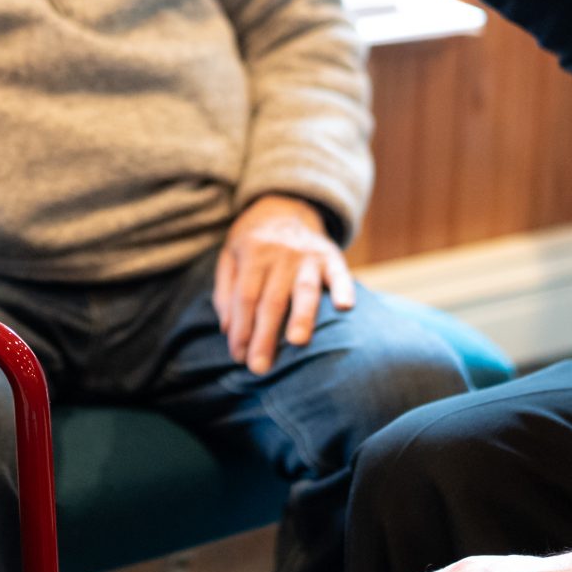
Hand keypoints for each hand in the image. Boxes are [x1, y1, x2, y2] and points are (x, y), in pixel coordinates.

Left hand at [215, 194, 355, 376]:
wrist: (287, 204)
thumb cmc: (254, 241)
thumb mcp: (229, 256)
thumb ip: (226, 292)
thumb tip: (228, 331)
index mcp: (253, 252)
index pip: (245, 297)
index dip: (241, 328)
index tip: (238, 356)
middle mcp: (281, 253)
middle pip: (271, 300)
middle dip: (264, 336)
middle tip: (259, 367)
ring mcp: (308, 254)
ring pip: (303, 289)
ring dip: (301, 316)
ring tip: (296, 342)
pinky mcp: (332, 256)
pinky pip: (339, 274)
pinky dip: (343, 289)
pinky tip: (345, 307)